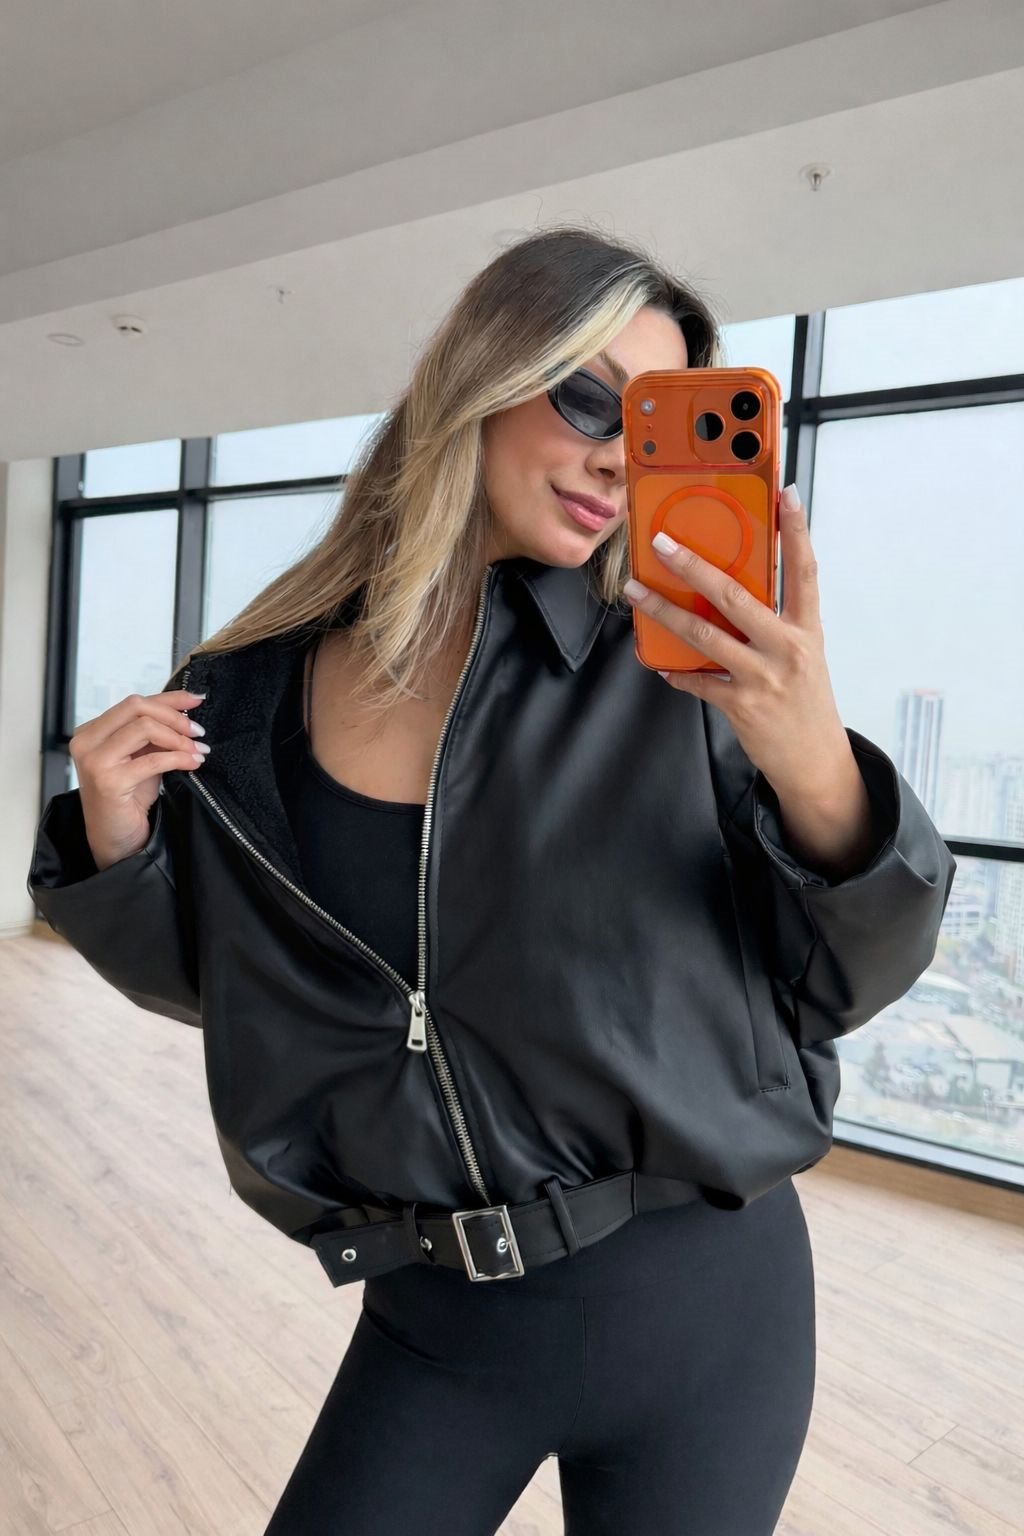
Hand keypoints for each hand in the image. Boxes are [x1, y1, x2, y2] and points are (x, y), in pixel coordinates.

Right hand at [70, 689, 208, 868]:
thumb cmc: (128, 799)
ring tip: (198, 751)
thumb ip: (154, 734)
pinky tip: (193, 763)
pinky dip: (179, 758)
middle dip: (174, 717)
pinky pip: (153, 760)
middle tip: (197, 732)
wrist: (115, 839)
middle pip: (137, 707)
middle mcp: (86, 741)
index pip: (134, 702)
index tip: (196, 700)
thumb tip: (185, 710)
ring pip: (145, 728)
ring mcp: (94, 760)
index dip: (169, 699)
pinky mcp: (108, 781)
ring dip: (179, 739)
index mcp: (92, 731)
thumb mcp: (141, 757)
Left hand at [622, 483, 851, 797]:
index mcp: (806, 629)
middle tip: (664, 544)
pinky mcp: (741, 705)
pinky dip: (675, 670)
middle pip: (736, 596)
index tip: (786, 494)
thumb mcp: (802, 654)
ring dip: (665, 612)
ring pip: (705, 636)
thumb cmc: (805, 701)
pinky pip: (697, 681)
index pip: (804, 570)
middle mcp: (787, 648)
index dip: (797, 531)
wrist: (814, 760)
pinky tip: (658, 662)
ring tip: (637, 592)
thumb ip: (774, 622)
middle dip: (695, 566)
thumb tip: (731, 589)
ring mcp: (763, 677)